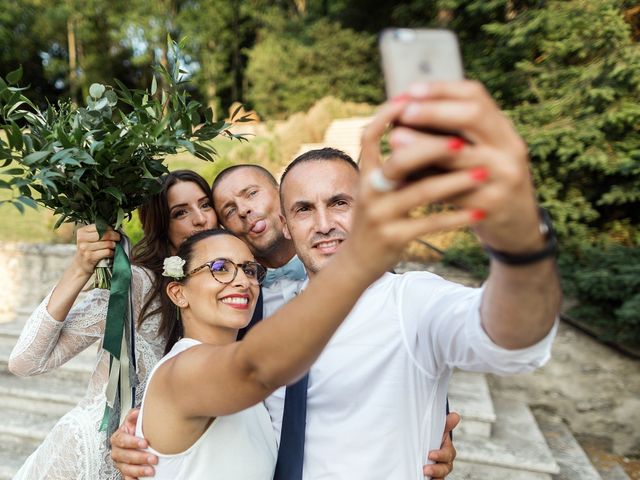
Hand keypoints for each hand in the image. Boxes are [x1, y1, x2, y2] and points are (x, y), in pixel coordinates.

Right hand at [72, 224, 119, 275]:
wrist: (81, 265)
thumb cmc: (88, 250)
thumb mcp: (89, 239)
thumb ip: (99, 232)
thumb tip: (116, 226)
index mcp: (82, 232)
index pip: (99, 226)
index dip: (110, 228)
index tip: (114, 231)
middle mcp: (82, 239)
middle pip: (104, 234)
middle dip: (114, 236)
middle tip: (118, 238)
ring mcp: (85, 248)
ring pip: (107, 243)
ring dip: (114, 245)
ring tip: (114, 246)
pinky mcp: (90, 257)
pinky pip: (107, 252)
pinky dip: (112, 252)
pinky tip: (112, 253)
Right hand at [110, 408, 156, 479]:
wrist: (136, 439)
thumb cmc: (135, 430)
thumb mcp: (133, 420)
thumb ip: (133, 416)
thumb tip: (136, 412)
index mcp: (118, 438)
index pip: (122, 440)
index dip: (133, 442)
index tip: (145, 443)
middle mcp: (117, 451)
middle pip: (125, 456)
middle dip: (140, 458)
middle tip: (153, 458)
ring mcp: (120, 463)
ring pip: (126, 469)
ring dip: (139, 470)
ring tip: (151, 470)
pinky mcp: (125, 472)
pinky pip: (127, 478)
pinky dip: (133, 479)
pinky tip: (140, 479)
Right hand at [347, 100, 478, 276]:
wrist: (358, 261)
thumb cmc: (376, 216)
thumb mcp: (376, 186)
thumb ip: (393, 161)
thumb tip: (417, 127)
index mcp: (366, 172)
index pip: (370, 134)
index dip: (390, 114)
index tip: (417, 100)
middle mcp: (369, 189)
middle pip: (400, 160)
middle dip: (433, 147)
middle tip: (463, 140)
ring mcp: (380, 214)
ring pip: (420, 192)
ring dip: (455, 181)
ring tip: (483, 173)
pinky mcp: (393, 237)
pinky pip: (430, 224)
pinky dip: (457, 217)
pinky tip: (478, 212)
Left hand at [382, 81, 543, 253]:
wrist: (517, 226)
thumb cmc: (488, 181)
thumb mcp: (484, 151)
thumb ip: (455, 132)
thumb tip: (404, 110)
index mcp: (504, 131)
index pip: (476, 96)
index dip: (442, 89)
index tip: (411, 90)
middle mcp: (509, 149)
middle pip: (472, 116)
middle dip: (433, 111)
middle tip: (403, 112)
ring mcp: (503, 177)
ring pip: (459, 155)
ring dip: (423, 144)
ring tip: (395, 139)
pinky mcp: (489, 206)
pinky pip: (451, 191)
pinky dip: (425, 180)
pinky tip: (403, 176)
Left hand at [423, 412, 459, 478]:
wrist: (421, 448)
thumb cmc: (430, 438)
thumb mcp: (436, 430)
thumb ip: (445, 425)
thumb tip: (456, 416)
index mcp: (446, 449)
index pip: (448, 454)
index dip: (441, 455)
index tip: (430, 454)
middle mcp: (444, 461)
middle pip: (446, 468)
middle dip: (437, 468)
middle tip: (425, 468)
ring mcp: (439, 470)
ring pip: (441, 476)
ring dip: (435, 476)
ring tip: (424, 473)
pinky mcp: (433, 477)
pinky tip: (425, 479)